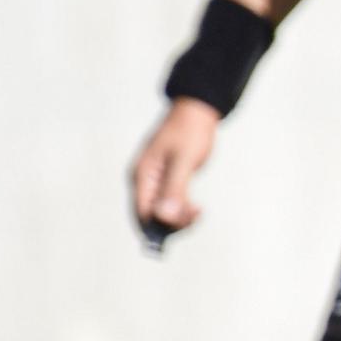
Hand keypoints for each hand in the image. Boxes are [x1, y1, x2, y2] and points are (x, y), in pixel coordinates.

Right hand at [131, 98, 220, 249]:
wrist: (197, 112)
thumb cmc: (189, 131)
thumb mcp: (184, 161)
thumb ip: (174, 188)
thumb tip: (164, 216)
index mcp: (142, 175)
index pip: (142, 212)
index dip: (157, 226)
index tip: (180, 228)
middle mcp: (144, 181)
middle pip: (150, 215)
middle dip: (171, 223)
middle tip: (195, 217)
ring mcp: (155, 181)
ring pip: (162, 212)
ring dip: (179, 218)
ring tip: (198, 212)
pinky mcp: (167, 180)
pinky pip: (170, 204)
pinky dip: (183, 210)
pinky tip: (198, 209)